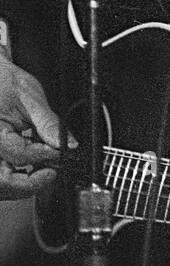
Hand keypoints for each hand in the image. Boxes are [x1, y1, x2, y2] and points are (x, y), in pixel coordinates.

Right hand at [0, 52, 72, 200]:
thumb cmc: (4, 82)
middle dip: (32, 181)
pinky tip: (34, 165)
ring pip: (4, 182)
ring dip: (25, 182)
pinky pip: (4, 175)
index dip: (47, 156)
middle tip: (54, 169)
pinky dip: (20, 175)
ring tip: (44, 168)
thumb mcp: (30, 99)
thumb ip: (48, 124)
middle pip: (6, 180)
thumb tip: (67, 144)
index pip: (21, 156)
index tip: (64, 153)